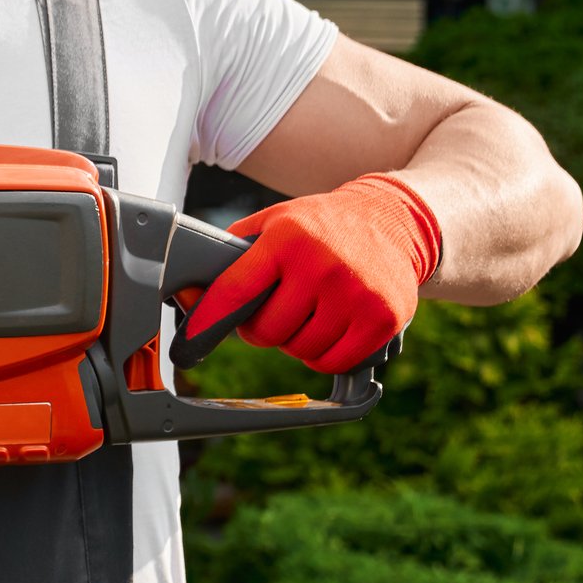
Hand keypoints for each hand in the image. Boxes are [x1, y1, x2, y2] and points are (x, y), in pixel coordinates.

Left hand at [178, 173, 442, 374]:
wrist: (393, 221)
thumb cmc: (321, 226)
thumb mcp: (274, 220)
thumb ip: (234, 251)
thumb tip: (189, 290)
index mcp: (287, 239)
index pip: (236, 290)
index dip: (209, 319)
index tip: (190, 339)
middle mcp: (322, 267)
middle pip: (268, 331)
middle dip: (260, 329)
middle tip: (270, 313)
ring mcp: (357, 295)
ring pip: (301, 350)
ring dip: (294, 342)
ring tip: (304, 315)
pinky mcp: (384, 319)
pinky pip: (334, 362)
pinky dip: (322, 355)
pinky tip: (325, 331)